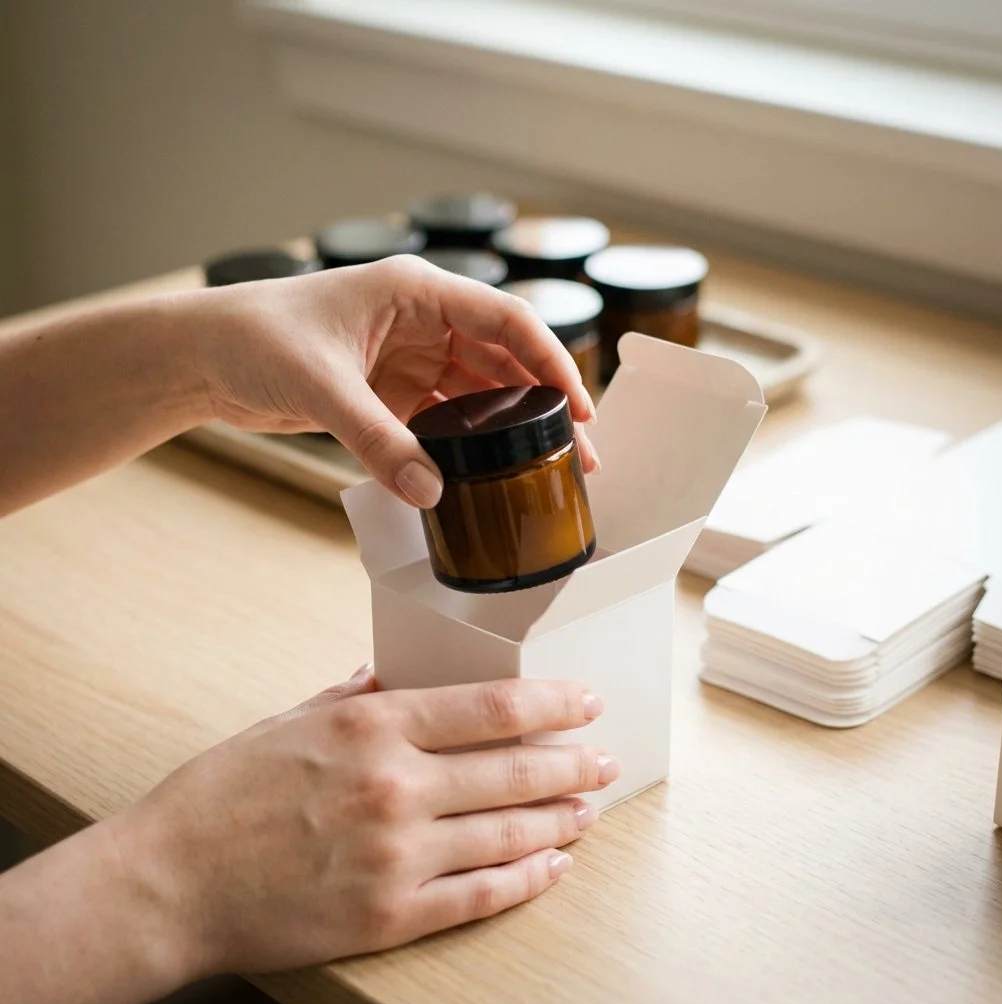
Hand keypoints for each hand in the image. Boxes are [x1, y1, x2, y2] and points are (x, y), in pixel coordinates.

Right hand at [110, 667, 618, 977]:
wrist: (171, 882)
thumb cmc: (224, 793)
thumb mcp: (291, 720)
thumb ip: (355, 697)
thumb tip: (398, 680)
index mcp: (373, 727)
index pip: (491, 707)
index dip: (552, 702)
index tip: (586, 701)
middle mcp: (396, 786)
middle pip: (514, 769)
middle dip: (572, 762)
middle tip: (604, 759)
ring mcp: (397, 855)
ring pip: (510, 833)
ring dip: (561, 819)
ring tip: (588, 809)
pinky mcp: (390, 915)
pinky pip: (480, 896)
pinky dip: (527, 880)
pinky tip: (552, 866)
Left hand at [193, 256, 599, 506]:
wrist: (201, 356)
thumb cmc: (253, 338)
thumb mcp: (321, 386)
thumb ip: (378, 440)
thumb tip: (431, 492)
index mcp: (415, 291)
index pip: (504, 320)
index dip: (550, 361)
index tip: (579, 407)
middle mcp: (421, 321)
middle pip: (503, 361)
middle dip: (543, 404)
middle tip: (578, 452)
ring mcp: (408, 357)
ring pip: (479, 393)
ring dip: (512, 428)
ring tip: (548, 467)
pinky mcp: (391, 392)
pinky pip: (445, 419)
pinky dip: (468, 444)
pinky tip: (489, 472)